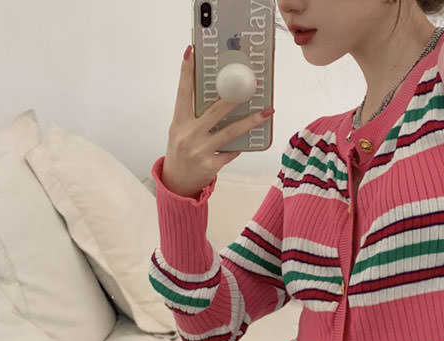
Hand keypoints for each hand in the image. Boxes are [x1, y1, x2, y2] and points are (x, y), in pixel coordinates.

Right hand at [161, 46, 273, 198]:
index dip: (186, 73)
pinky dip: (240, 145)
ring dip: (251, 121)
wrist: (177, 184)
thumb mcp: (181, 132)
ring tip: (267, 112)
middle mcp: (188, 135)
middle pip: (214, 111)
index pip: (183, 93)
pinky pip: (231, 152)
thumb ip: (195, 116)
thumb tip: (222, 98)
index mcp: (178, 123)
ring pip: (230, 132)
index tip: (192, 53)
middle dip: (233, 97)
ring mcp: (200, 151)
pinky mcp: (210, 166)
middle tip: (249, 85)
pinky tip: (250, 139)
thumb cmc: (182, 152)